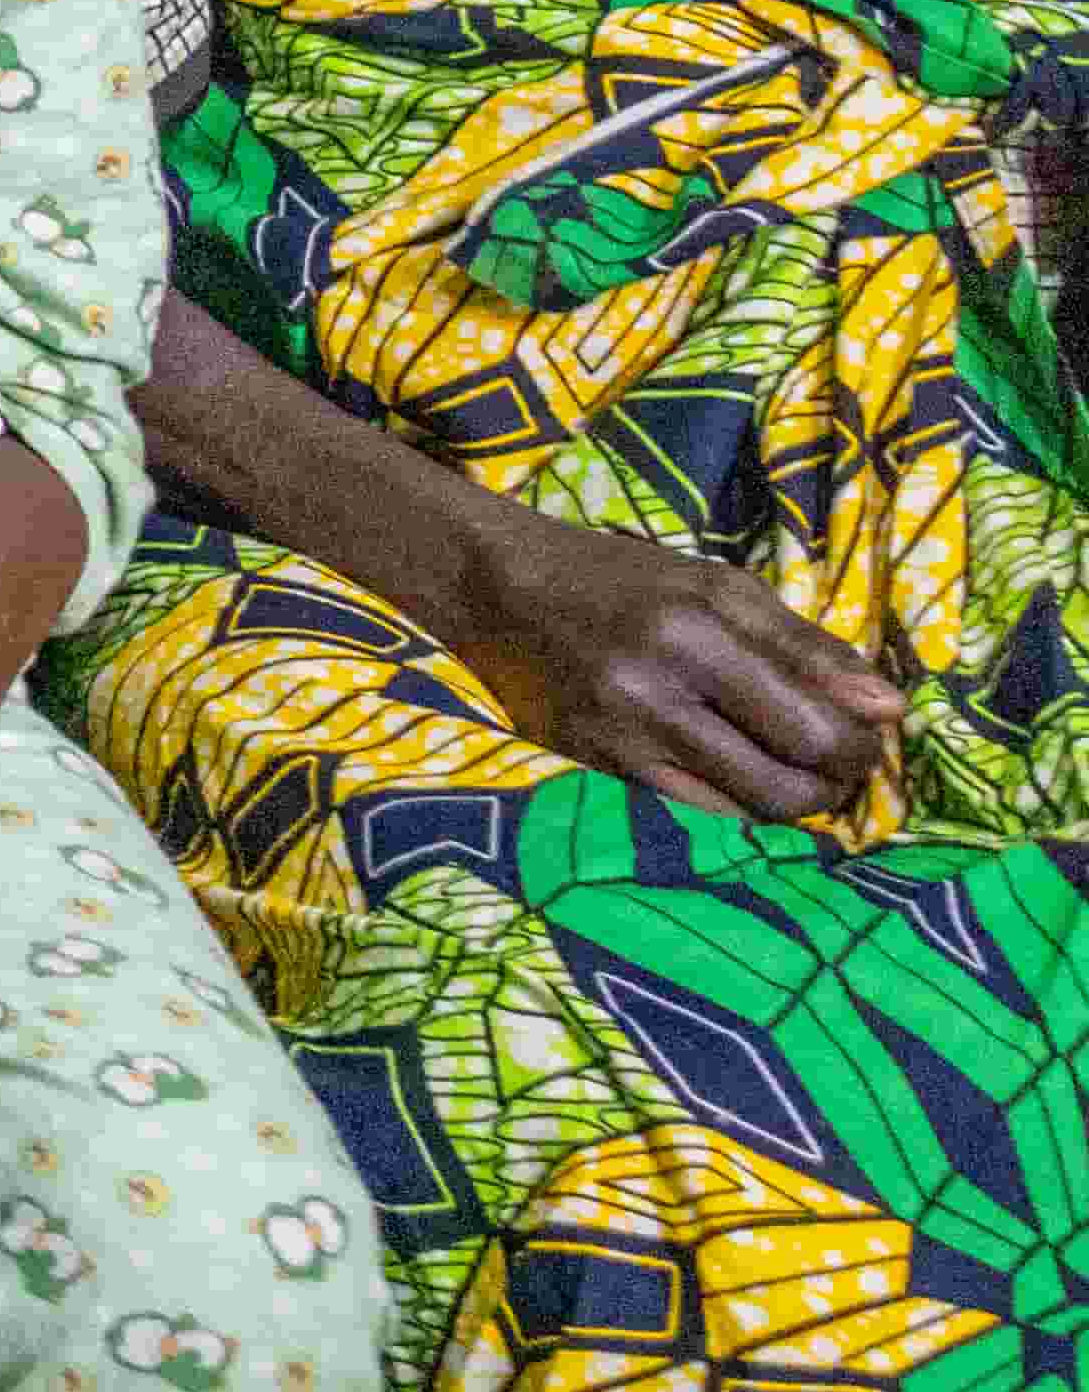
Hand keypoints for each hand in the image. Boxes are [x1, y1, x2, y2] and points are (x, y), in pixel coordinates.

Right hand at [444, 504, 904, 824]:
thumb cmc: (626, 580)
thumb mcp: (722, 588)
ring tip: (799, 771)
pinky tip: (743, 777)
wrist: (501, 593)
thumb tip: (891, 708)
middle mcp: (655, 696)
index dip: (862, 747)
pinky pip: (695, 811)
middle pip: (783, 786)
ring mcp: (622, 742)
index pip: (812, 727)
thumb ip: (807, 648)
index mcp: (697, 636)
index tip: (871, 734)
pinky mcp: (599, 768)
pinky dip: (737, 803)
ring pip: (743, 811)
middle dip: (835, 784)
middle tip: (842, 762)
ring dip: (792, 801)